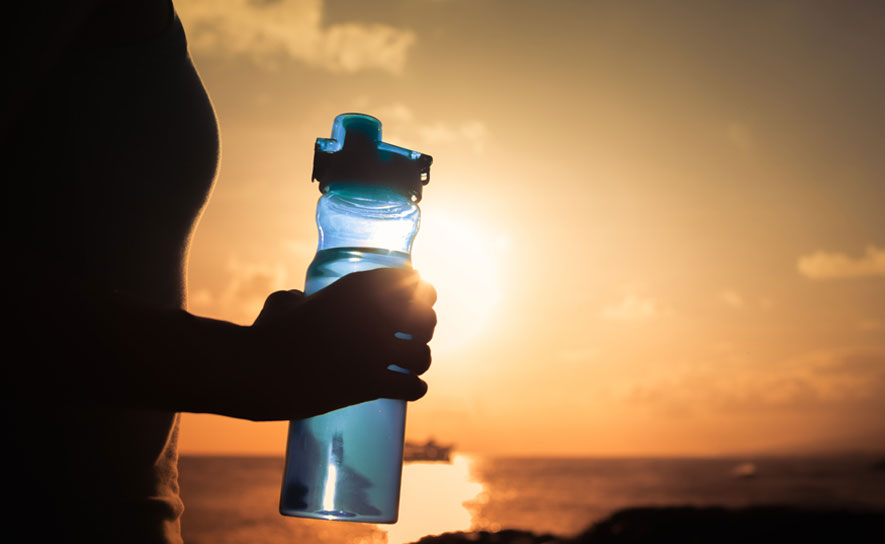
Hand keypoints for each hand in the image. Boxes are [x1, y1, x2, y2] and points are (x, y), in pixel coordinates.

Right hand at [233, 268, 436, 420]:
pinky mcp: (372, 383)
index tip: (420, 299)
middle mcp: (374, 315)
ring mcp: (375, 351)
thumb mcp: (286, 303)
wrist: (258, 370)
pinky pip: (413, 386)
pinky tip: (410, 388)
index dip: (419, 291)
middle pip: (425, 318)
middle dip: (424, 327)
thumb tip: (300, 301)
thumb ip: (299, 298)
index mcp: (358, 288)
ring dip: (419, 360)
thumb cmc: (267, 334)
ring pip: (423, 355)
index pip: (409, 280)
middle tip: (414, 337)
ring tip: (410, 366)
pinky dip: (415, 388)